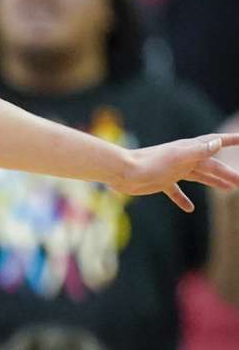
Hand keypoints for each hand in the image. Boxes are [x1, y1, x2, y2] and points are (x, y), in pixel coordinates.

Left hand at [111, 134, 238, 211]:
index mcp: (188, 150)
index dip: (229, 140)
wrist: (122, 171)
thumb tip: (217, 143)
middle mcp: (182, 159)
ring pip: (198, 176)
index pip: (213, 143)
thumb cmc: (148, 163)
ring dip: (214, 182)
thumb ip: (198, 150)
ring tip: (229, 189)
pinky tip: (189, 208)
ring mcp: (172, 171)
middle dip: (227, 172)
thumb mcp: (177, 157)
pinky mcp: (161, 182)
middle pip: (210, 166)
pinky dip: (183, 199)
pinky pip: (176, 191)